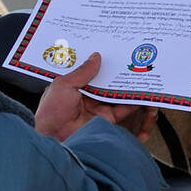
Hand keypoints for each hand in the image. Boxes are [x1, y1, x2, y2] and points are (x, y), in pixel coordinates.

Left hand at [35, 53, 158, 143]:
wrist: (54, 139)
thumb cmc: (51, 112)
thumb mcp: (64, 85)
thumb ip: (82, 72)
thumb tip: (95, 57)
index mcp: (73, 86)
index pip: (90, 71)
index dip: (100, 62)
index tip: (111, 50)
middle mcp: (87, 97)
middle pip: (106, 82)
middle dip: (116, 71)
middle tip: (129, 58)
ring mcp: (98, 108)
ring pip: (116, 93)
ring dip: (126, 84)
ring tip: (137, 70)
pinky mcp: (107, 120)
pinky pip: (122, 108)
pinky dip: (131, 100)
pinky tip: (138, 90)